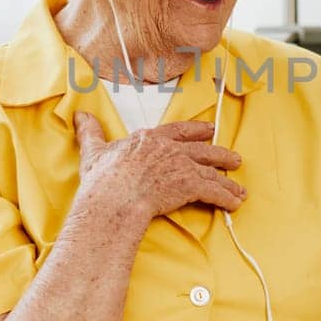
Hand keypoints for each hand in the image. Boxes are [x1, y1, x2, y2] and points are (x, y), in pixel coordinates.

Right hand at [73, 112, 245, 219]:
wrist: (114, 197)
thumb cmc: (103, 179)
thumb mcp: (94, 151)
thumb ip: (91, 133)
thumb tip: (81, 116)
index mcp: (150, 139)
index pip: (178, 131)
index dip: (195, 131)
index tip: (209, 130)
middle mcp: (170, 150)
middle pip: (203, 150)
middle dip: (221, 155)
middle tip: (234, 159)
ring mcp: (182, 166)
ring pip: (212, 172)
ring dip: (228, 183)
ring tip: (239, 190)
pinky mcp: (189, 185)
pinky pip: (214, 192)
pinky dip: (226, 199)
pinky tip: (234, 204)